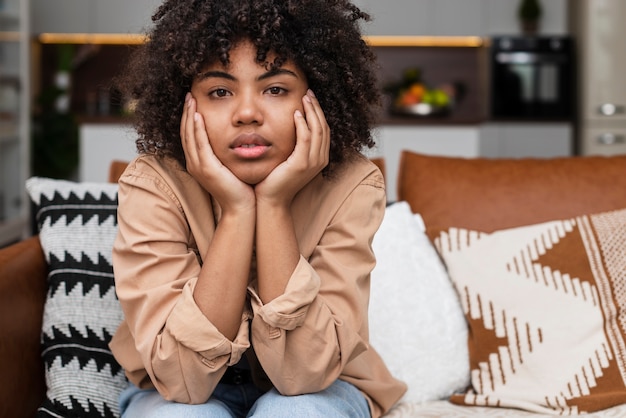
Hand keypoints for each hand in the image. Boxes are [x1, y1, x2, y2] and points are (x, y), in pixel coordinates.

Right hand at [180, 93, 254, 212]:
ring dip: (190, 116)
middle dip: (186, 113)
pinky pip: (200, 144)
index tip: (192, 102)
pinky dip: (198, 129)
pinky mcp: (207, 169)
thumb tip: (234, 139)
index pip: (190, 136)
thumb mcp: (229, 166)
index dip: (189, 118)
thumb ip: (226, 153)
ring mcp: (198, 167)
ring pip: (189, 136)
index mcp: (198, 163)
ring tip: (191, 99)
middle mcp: (194, 164)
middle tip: (188, 95)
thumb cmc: (240, 189)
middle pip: (186, 133)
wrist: (242, 208)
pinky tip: (198, 115)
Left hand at [255, 89, 329, 205]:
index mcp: (319, 158)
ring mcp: (313, 162)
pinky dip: (303, 124)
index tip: (310, 98)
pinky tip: (296, 113)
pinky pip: (306, 138)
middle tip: (309, 92)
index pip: (323, 129)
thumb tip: (288, 126)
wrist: (271, 200)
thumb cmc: (275, 180)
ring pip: (317, 130)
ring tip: (304, 97)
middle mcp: (320, 159)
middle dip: (317, 108)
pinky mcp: (302, 163)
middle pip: (323, 126)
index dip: (318, 112)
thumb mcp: (288, 159)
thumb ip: (293, 145)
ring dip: (311, 111)